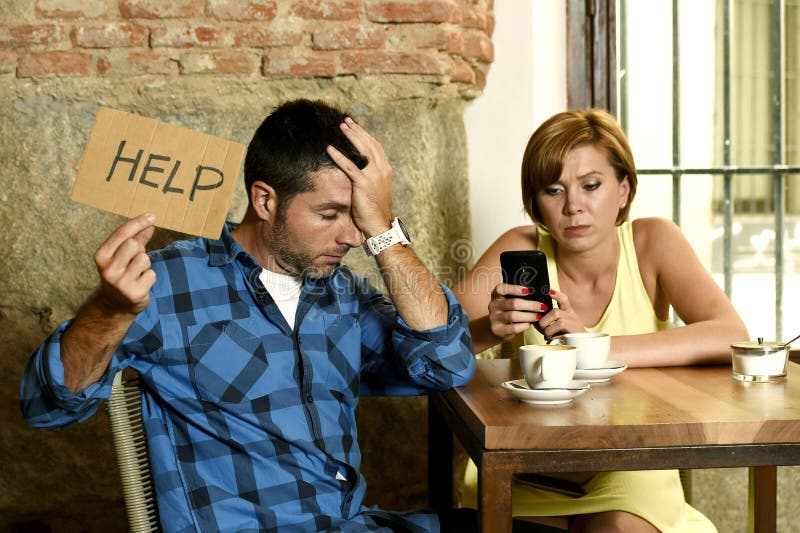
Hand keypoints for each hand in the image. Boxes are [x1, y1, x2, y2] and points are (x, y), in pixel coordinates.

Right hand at [92, 213, 156, 315]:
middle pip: (134, 244)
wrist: (114, 305)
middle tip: (135, 260)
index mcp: (101, 256)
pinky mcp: (134, 293)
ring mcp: (120, 282)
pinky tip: (140, 284)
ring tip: (137, 273)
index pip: (122, 233)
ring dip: (146, 265)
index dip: (138, 222)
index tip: (152, 216)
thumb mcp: (122, 255)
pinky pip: (151, 275)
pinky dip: (149, 277)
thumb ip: (136, 238)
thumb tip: (151, 222)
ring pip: (144, 259)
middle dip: (140, 249)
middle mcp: (108, 269)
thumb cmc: (121, 273)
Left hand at [326, 117, 392, 235]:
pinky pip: (349, 166)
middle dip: (357, 131)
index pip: (376, 147)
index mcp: (385, 170)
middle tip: (346, 121)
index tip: (355, 127)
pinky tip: (329, 149)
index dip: (365, 135)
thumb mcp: (375, 189)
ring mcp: (374, 176)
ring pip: (362, 150)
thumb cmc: (375, 210)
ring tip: (340, 127)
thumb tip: (359, 170)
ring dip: (351, 137)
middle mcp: (382, 170)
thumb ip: (369, 177)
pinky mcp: (363, 184)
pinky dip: (339, 156)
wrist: (380, 224)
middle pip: (369, 144)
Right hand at [487, 283, 547, 341]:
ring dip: (529, 316)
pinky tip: (529, 324)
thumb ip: (517, 297)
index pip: (502, 288)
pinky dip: (524, 325)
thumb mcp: (507, 301)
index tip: (528, 291)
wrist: (495, 329)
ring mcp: (494, 318)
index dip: (514, 288)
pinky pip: (514, 328)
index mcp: (496, 295)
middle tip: (542, 307)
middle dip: (530, 305)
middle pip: (513, 303)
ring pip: (514, 316)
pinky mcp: (498, 330)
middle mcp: (493, 305)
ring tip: (538, 316)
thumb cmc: (507, 312)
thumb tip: (538, 295)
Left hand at [537, 289, 584, 340]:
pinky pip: (562, 333)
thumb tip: (535, 320)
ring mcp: (575, 325)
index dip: (557, 295)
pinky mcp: (575, 334)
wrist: (582, 346)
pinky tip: (553, 341)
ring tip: (548, 337)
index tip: (549, 291)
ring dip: (548, 331)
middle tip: (542, 330)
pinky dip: (554, 337)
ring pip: (558, 321)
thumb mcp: (559, 326)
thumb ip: (548, 321)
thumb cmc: (567, 336)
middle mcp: (572, 316)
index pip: (564, 300)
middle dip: (544, 321)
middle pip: (555, 312)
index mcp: (568, 312)